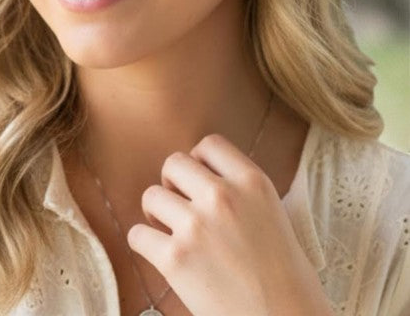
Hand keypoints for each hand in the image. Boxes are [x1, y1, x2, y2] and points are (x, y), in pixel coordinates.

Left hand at [127, 133, 332, 315]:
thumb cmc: (285, 276)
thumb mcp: (272, 213)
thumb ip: (241, 191)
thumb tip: (203, 179)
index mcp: (252, 181)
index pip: (209, 144)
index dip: (199, 162)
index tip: (199, 182)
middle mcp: (223, 196)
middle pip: (173, 163)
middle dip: (173, 184)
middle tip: (181, 208)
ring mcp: (196, 225)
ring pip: (151, 196)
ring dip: (157, 214)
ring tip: (172, 233)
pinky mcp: (175, 259)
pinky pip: (137, 235)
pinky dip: (144, 244)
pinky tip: (161, 255)